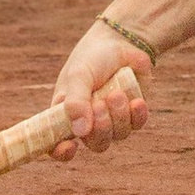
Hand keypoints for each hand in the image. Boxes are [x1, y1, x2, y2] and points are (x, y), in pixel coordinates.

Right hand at [44, 22, 153, 158]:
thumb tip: (79, 132)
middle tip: (100, 104)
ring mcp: (113, 120)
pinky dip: (136, 114)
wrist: (121, 42)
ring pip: (118, 135)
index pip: (57, 144)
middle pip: (96, 144)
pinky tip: (136, 101)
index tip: (69, 147)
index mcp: (66, 115)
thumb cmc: (92, 58)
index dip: (61, 152)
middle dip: (100, 128)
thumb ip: (76, 102)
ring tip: (117, 93)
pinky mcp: (133, 114)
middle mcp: (89, 122)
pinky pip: (137, 125)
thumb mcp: (79, 76)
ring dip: (118, 115)